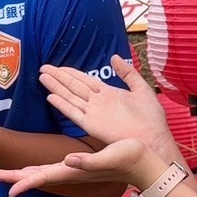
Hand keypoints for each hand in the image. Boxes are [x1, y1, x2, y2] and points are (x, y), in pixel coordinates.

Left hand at [0, 138, 166, 196]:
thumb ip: (88, 161)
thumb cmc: (130, 158)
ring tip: (8, 175)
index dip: (24, 181)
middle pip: (37, 176)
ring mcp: (76, 170)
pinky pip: (54, 168)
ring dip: (25, 174)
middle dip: (15, 177)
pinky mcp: (81, 166)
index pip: (44, 177)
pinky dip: (40, 169)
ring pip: (44, 173)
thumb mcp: (109, 157)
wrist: (146, 165)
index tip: (7, 189)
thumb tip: (67, 161)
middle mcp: (71, 172)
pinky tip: (36, 169)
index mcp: (74, 171)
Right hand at [40, 55, 175, 160]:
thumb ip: (127, 73)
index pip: (85, 80)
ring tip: (43, 76)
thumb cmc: (151, 119)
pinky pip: (73, 112)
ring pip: (70, 96)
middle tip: (43, 67)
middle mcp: (98, 103)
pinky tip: (51, 96)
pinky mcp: (92, 125)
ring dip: (56, 86)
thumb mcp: (141, 88)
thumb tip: (114, 57)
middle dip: (59, 77)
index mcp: (108, 94)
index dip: (71, 73)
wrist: (153, 139)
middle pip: (73, 86)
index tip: (58, 66)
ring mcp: (93, 113)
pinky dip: (62, 105)